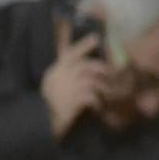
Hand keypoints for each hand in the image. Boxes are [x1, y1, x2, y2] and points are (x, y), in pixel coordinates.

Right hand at [41, 20, 109, 139]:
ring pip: (92, 81)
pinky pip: (92, 96)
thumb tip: (85, 61)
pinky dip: (99, 101)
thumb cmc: (53, 103)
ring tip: (110, 93)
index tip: (96, 37)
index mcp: (55, 71)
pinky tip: (99, 107)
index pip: (70, 53)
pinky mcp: (72, 102)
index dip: (83, 45)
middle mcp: (60, 77)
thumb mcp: (56, 84)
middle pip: (86, 66)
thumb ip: (67, 72)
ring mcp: (66, 89)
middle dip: (103, 69)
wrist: (45, 122)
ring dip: (104, 87)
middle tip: (114, 74)